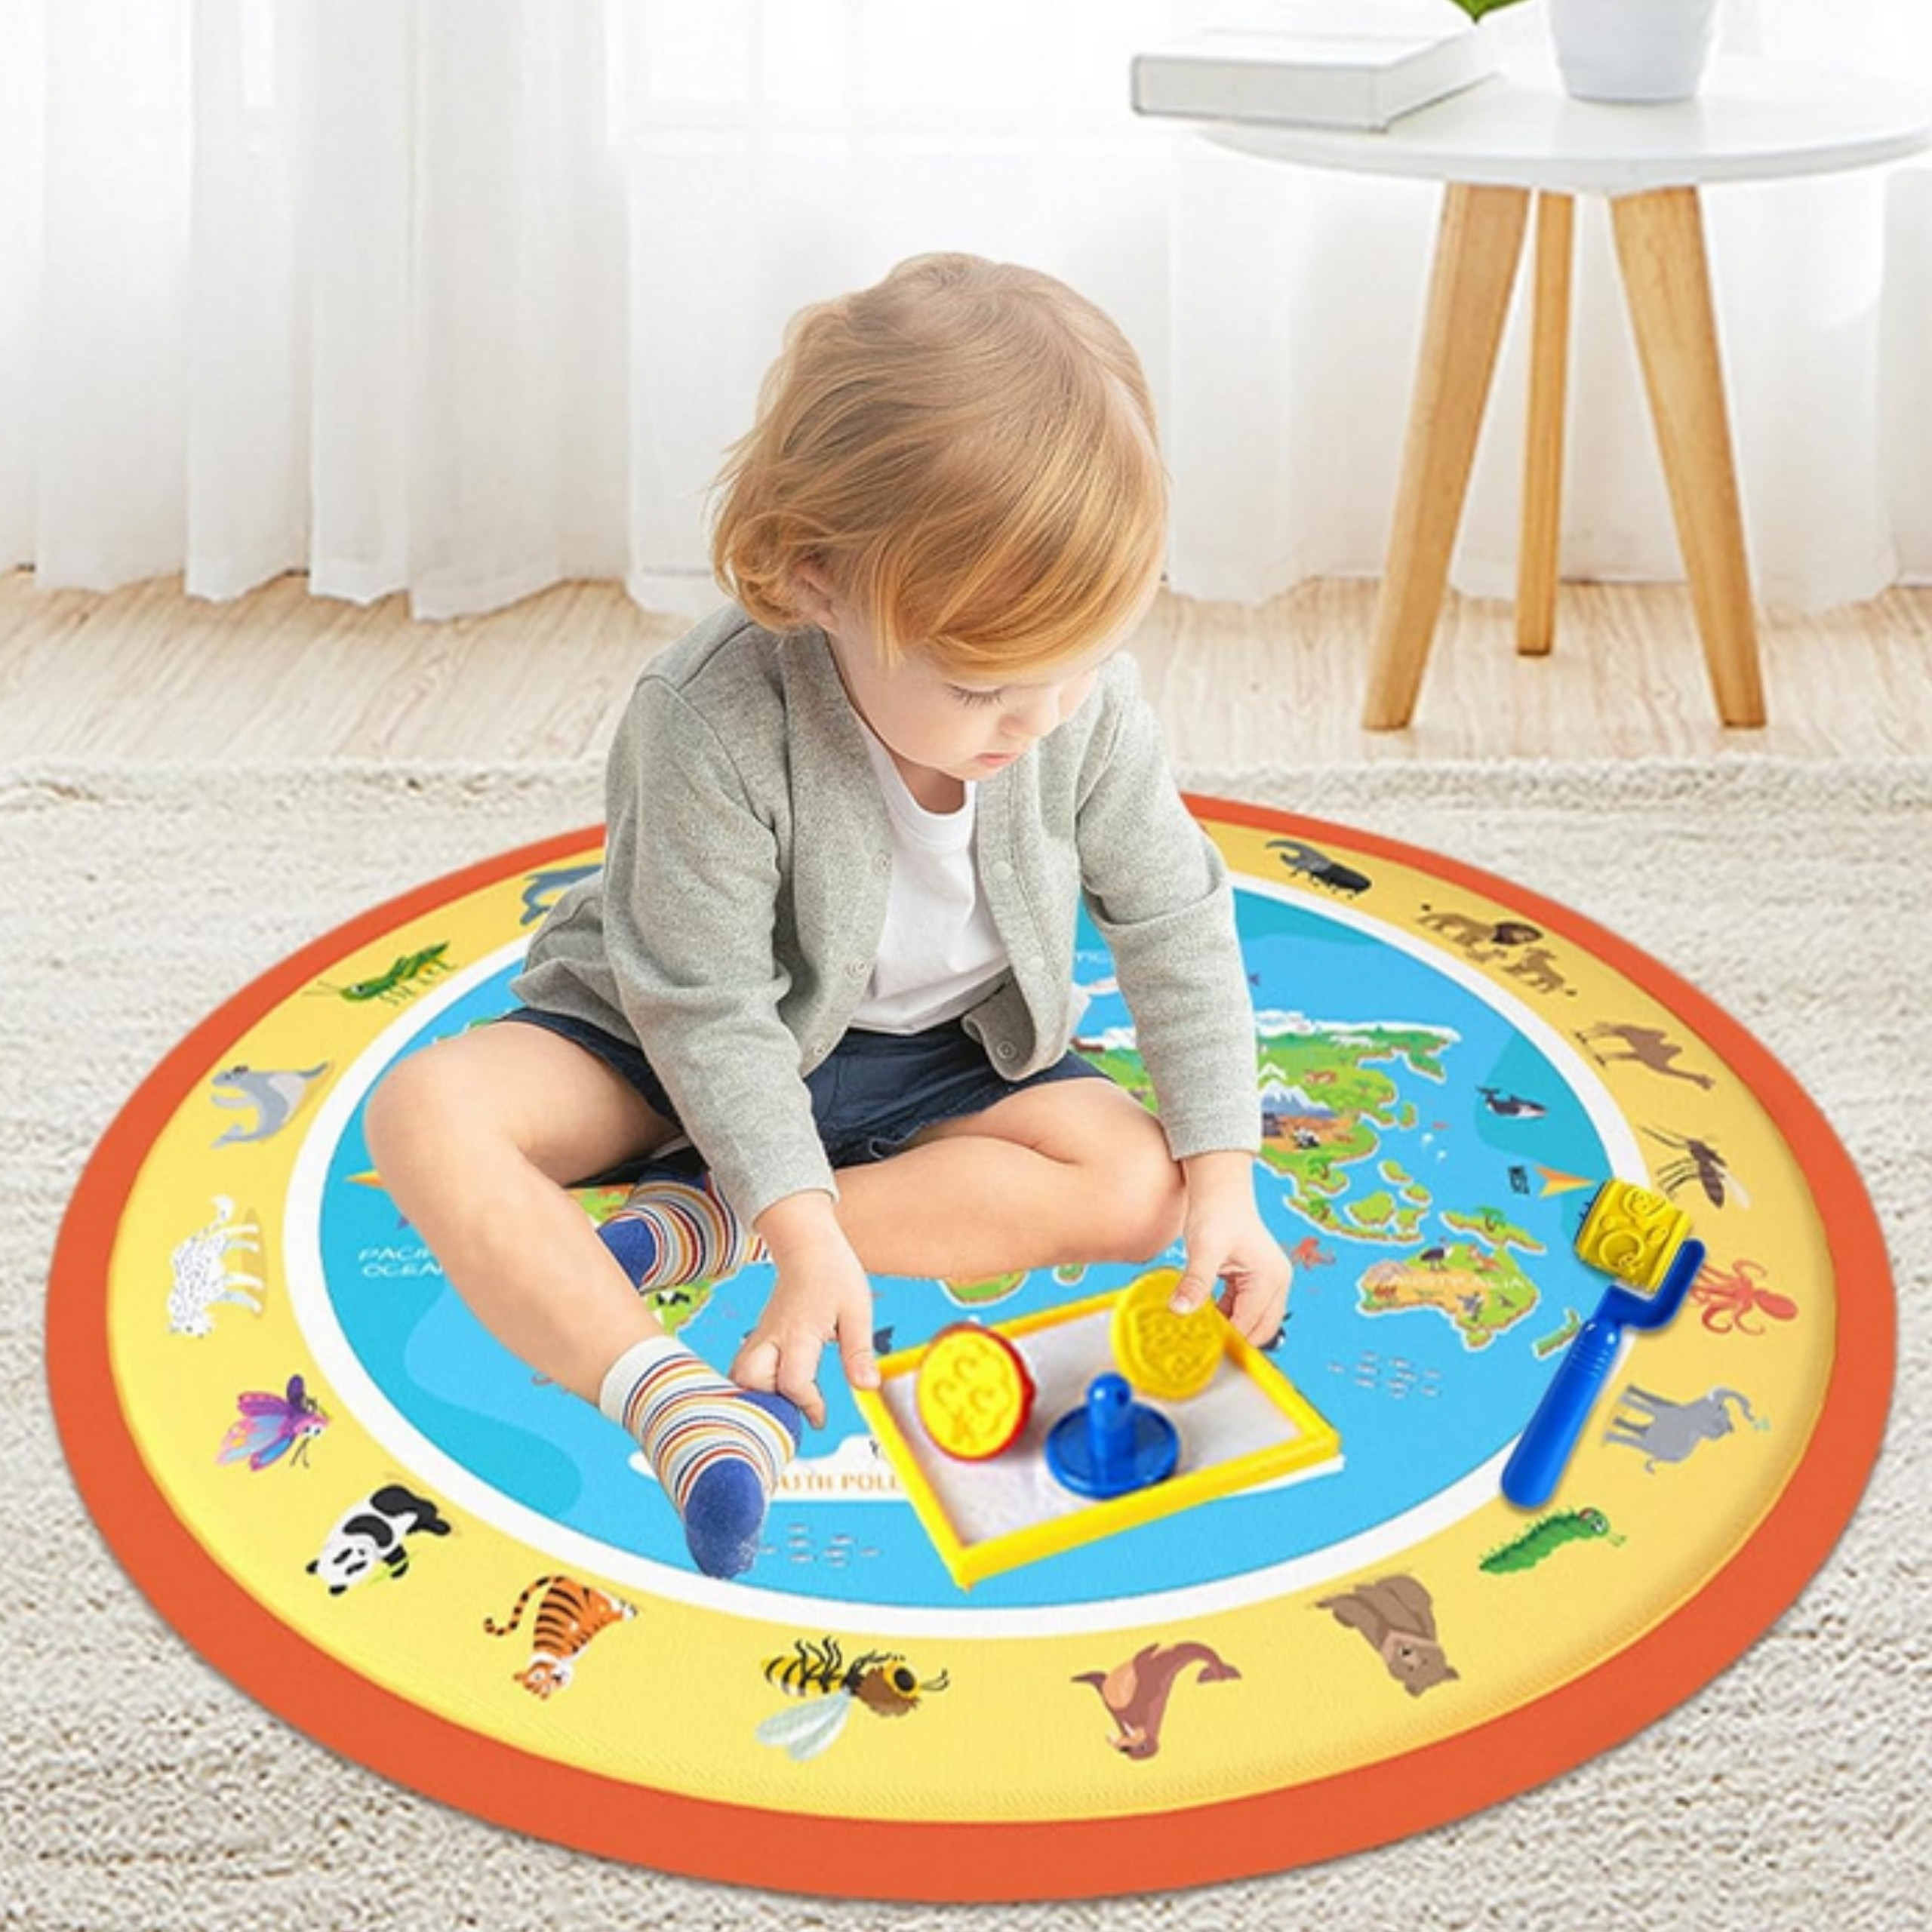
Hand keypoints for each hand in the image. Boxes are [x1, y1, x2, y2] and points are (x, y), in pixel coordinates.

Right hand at [729, 1224, 878, 1429]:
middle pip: (749, 1380)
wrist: (807, 1245)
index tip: (820, 1416)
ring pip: (738, 1376)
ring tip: (782, 1405)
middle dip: (767, 1405)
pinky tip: (772, 1392)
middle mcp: (771, 1336)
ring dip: (755, 1396)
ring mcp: (760, 1336)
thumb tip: (867, 1387)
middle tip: (793, 1412)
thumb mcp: (858, 1310)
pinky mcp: (758, 1336)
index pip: (793, 1380)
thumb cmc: (834, 1274)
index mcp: (799, 1332)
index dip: (807, 1404)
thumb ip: (859, 1352)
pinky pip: (741, 1368)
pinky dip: (751, 1385)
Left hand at [1169, 1156, 1292, 1345]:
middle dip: (1231, 1340)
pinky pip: (1244, 1311)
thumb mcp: (1203, 1248)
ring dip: (1227, 1328)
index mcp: (1270, 1278)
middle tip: (1198, 1345)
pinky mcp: (1258, 1282)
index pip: (1248, 1324)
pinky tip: (1202, 1315)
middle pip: (1258, 1331)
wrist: (1220, 1190)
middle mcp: (1277, 1283)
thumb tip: (1179, 1310)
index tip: (1197, 1348)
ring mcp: (1270, 1283)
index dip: (1224, 1339)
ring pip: (1251, 1323)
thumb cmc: (1216, 1212)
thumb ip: (1195, 1282)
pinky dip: (1225, 1316)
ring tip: (1197, 1331)